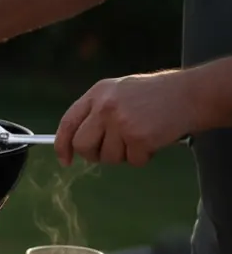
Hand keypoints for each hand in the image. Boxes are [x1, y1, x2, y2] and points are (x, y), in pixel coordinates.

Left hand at [54, 72, 195, 166]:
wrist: (191, 94)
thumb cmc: (156, 96)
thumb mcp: (120, 93)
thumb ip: (97, 112)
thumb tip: (76, 143)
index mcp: (98, 93)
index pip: (68, 123)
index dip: (62, 145)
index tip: (65, 160)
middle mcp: (105, 106)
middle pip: (83, 146)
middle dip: (95, 154)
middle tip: (114, 149)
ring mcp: (121, 122)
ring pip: (108, 157)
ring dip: (124, 154)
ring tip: (141, 136)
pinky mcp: (138, 137)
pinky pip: (132, 161)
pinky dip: (144, 157)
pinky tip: (154, 139)